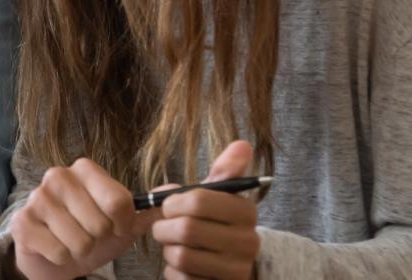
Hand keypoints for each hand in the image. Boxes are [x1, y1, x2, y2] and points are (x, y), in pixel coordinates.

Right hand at [9, 158, 159, 279]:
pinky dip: (62, 258)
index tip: (116, 227)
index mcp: (84, 169)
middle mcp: (58, 176)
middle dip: (99, 240)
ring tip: (72, 242)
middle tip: (89, 235)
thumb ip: (148, 208)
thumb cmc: (90, 232)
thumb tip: (179, 190)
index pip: (119, 201)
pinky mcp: (22, 222)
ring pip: (79, 241)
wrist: (51, 252)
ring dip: (80, 251)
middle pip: (100, 224)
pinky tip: (55, 247)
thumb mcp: (123, 222)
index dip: (122, 224)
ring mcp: (37, 198)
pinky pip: (59, 252)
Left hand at [150, 140, 260, 279]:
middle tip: (164, 228)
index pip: (197, 200)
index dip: (172, 203)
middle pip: (186, 229)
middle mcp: (248, 241)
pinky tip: (183, 266)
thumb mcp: (220, 197)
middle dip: (164, 228)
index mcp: (246, 211)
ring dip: (168, 250)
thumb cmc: (217, 225)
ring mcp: (237, 269)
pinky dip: (173, 271)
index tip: (168, 206)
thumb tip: (242, 144)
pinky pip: (181, 277)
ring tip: (174, 246)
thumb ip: (225, 172)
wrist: (231, 267)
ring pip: (181, 255)